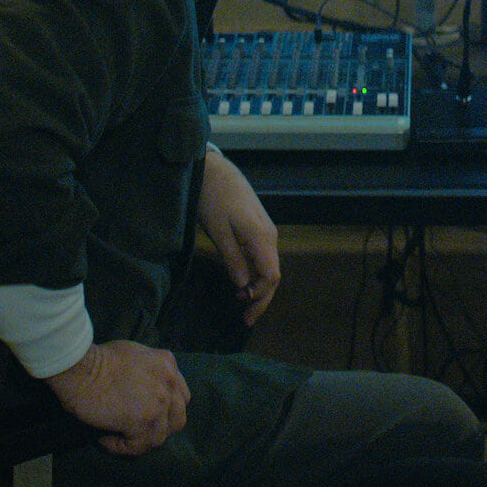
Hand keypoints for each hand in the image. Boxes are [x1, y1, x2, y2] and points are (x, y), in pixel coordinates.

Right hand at [45, 340, 189, 454]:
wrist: (81, 367)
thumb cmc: (98, 359)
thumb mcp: (134, 353)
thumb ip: (150, 371)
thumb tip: (144, 389)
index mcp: (167, 364)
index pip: (180, 396)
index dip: (166, 409)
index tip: (147, 413)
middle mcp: (169, 383)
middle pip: (176, 419)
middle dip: (158, 427)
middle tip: (136, 429)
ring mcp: (158, 403)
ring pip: (158, 437)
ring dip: (138, 440)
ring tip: (118, 436)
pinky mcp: (143, 421)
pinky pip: (137, 446)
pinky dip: (120, 447)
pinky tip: (105, 439)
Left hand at [197, 148, 280, 323]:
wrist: (213, 168)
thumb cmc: (213, 197)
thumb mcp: (218, 230)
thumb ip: (233, 258)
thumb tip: (242, 286)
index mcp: (262, 237)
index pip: (271, 277)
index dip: (261, 297)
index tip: (242, 309)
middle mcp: (270, 235)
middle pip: (273, 274)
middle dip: (261, 298)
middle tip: (245, 318)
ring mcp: (265, 230)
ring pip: (268, 266)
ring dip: (258, 287)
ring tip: (242, 303)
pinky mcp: (258, 227)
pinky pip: (262, 256)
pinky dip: (255, 273)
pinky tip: (242, 281)